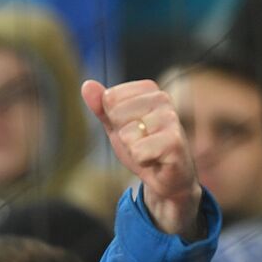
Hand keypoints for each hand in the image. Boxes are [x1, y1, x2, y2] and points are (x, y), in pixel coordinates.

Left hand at [82, 79, 203, 238]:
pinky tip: (155, 160)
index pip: (110, 97)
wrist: (166, 176)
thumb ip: (101, 107)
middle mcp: (162, 99)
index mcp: (148, 90)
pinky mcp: (174, 142)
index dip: (114, 120)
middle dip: (122, 135)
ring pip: (127, 133)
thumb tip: (87, 85)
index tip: (131, 128)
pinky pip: (139, 151)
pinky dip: (142, 161)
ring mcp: (171, 119)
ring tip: (147, 151)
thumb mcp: (116, 126)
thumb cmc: (143, 147)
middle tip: (139, 142)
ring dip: (132, 149)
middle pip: (116, 113)